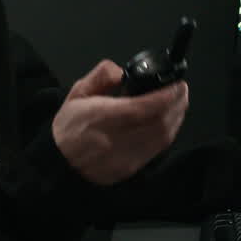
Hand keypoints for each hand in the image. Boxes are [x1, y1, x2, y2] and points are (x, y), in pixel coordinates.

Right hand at [52, 60, 188, 185]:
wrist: (58, 163)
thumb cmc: (68, 127)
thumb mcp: (77, 93)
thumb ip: (100, 76)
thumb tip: (121, 72)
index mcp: (101, 117)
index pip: (143, 107)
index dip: (166, 96)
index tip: (177, 85)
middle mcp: (115, 139)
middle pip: (158, 123)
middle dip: (176, 105)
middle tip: (181, 91)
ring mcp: (124, 157)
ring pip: (161, 138)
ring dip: (176, 119)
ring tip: (179, 103)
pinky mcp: (129, 169)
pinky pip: (156, 151)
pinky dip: (167, 134)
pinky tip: (168, 122)